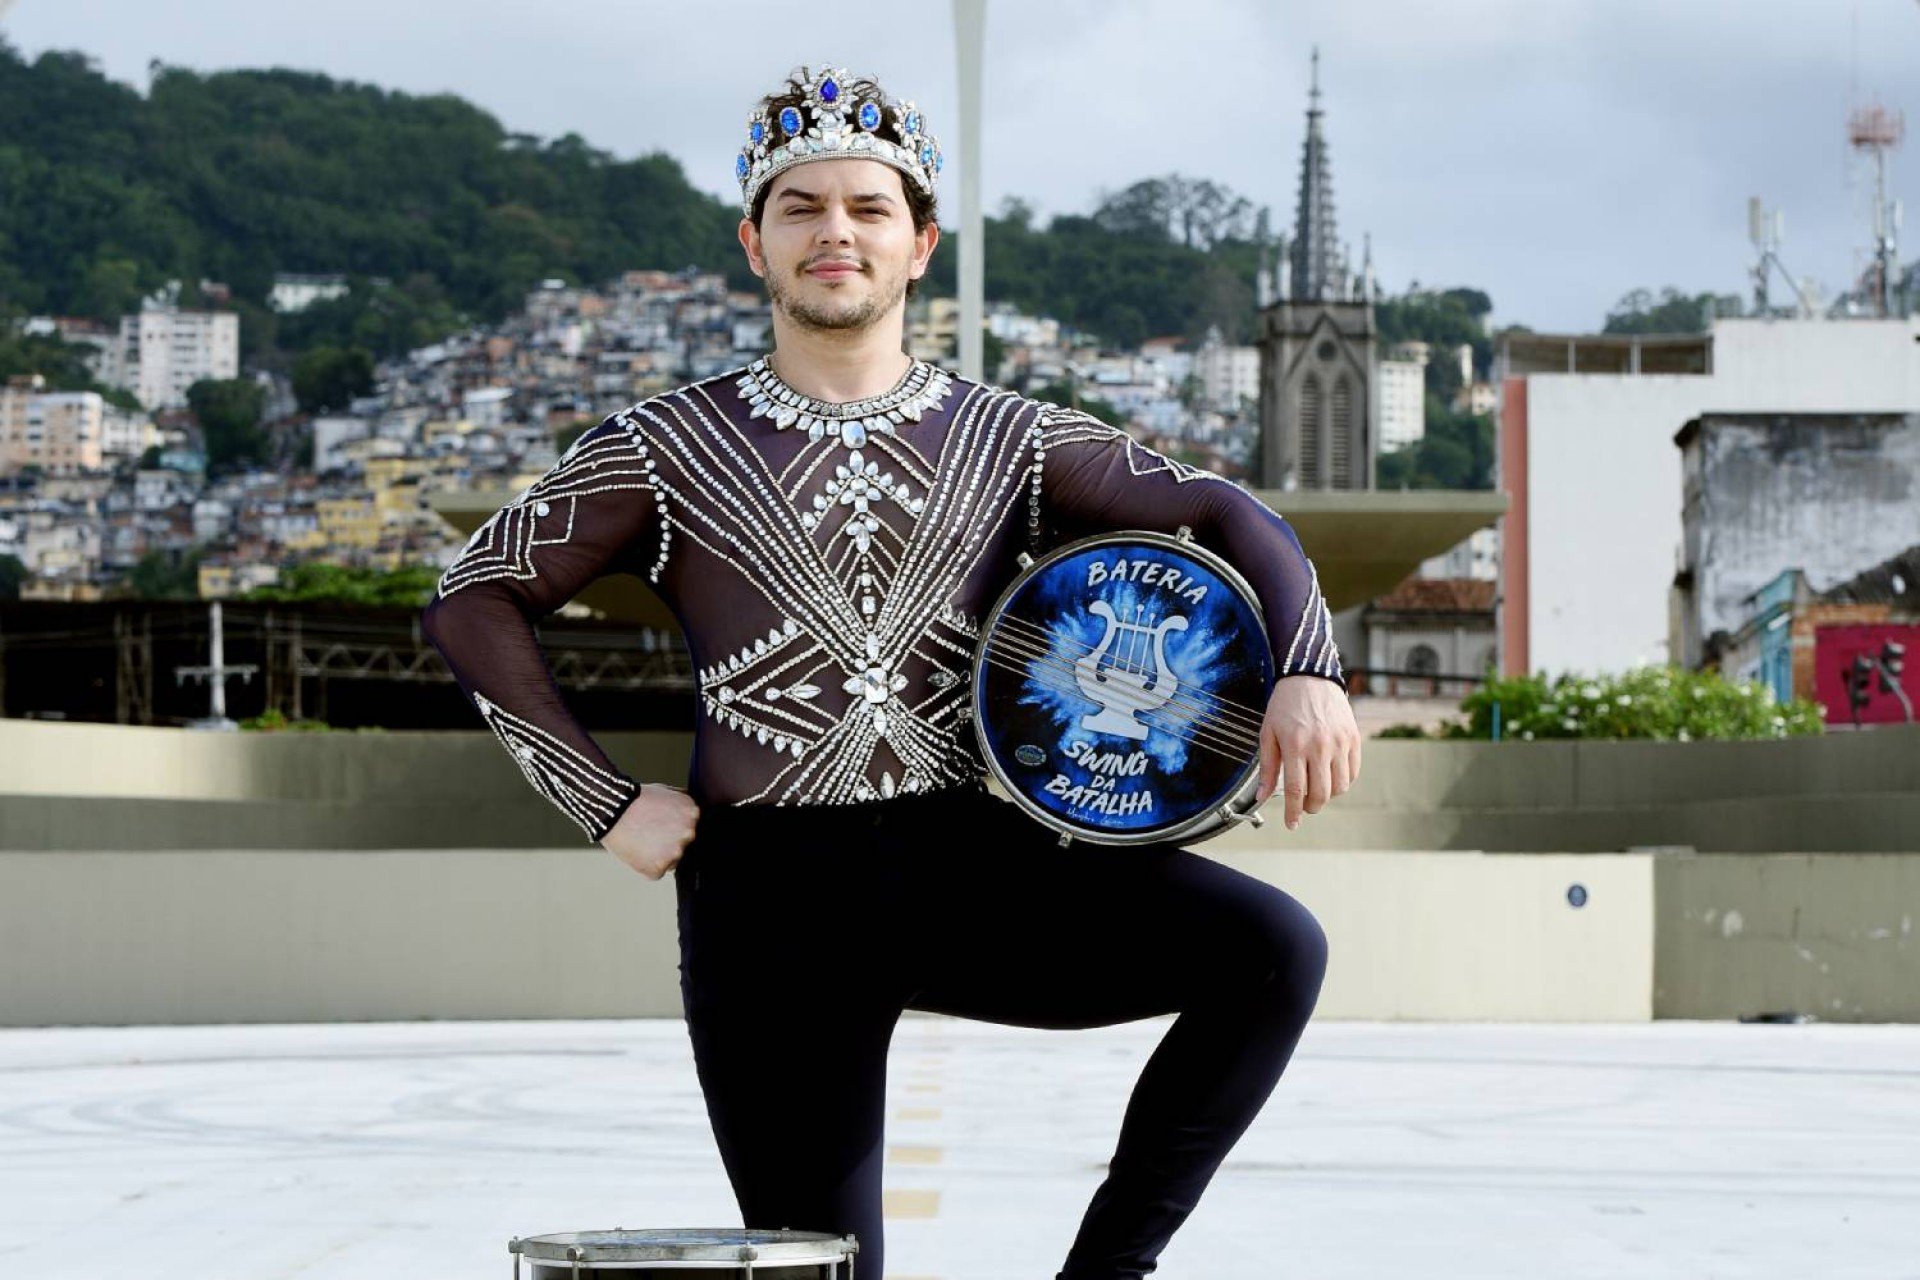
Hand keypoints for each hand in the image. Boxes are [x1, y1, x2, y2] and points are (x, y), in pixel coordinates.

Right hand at [599, 783, 699, 878]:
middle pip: (682, 845)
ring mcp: (675, 852)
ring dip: (658, 855)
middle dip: (667, 842)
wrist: (612, 809)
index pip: (689, 828)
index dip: (671, 827)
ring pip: (670, 861)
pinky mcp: (659, 867)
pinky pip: (655, 872)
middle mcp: (689, 833)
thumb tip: (691, 815)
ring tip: (639, 839)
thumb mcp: (667, 792)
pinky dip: (646, 866)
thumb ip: (682, 806)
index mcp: (693, 814)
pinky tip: (636, 851)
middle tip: (646, 831)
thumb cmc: (635, 799)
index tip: (657, 822)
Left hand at [1254, 675, 1361, 829]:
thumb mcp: (1268, 734)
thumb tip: (1262, 797)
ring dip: (1328, 796)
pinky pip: (1352, 772)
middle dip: (1310, 807)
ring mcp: (1340, 742)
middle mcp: (1320, 745)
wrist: (1310, 677)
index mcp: (1295, 745)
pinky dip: (1342, 782)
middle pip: (1321, 793)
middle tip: (1303, 806)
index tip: (1291, 824)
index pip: (1296, 790)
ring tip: (1316, 790)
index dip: (1293, 812)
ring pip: (1340, 786)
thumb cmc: (1284, 706)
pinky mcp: (1353, 738)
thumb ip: (1268, 768)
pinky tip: (1330, 777)